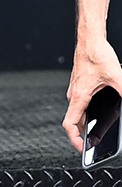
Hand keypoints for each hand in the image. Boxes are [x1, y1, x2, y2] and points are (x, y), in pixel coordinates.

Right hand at [63, 34, 121, 152]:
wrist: (90, 38)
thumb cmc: (96, 53)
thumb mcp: (116, 76)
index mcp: (79, 96)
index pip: (69, 124)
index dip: (75, 140)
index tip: (83, 149)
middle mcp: (74, 94)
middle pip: (75, 121)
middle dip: (84, 134)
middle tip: (94, 142)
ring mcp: (76, 90)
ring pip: (78, 112)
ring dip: (86, 122)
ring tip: (98, 128)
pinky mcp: (80, 84)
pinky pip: (81, 103)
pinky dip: (88, 111)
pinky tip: (100, 108)